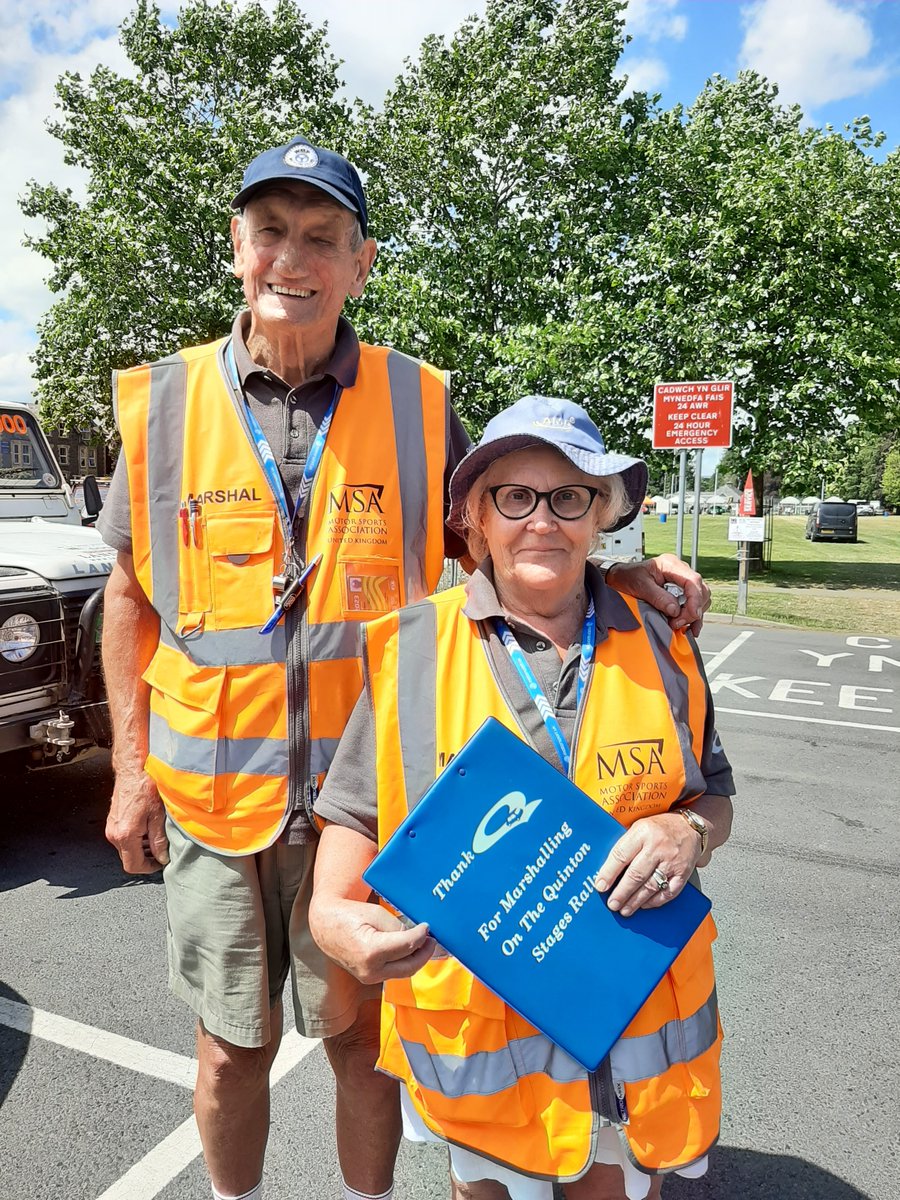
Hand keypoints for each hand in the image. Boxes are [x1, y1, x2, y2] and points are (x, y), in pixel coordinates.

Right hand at [105, 771, 168, 873]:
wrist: (133, 770)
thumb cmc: (146, 788)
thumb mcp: (158, 816)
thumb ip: (159, 841)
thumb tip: (162, 857)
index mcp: (125, 835)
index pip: (133, 865)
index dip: (148, 868)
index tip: (160, 863)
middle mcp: (114, 833)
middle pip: (128, 858)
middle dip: (145, 859)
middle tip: (161, 852)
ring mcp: (111, 827)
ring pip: (125, 849)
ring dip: (140, 849)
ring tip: (156, 839)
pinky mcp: (112, 822)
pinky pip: (123, 838)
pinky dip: (135, 839)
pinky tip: (147, 830)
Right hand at [309, 897, 436, 984]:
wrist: (325, 925)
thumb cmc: (349, 915)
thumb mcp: (376, 914)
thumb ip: (398, 927)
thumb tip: (416, 936)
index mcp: (371, 952)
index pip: (408, 946)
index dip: (422, 935)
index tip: (428, 927)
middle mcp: (370, 970)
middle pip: (410, 966)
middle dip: (424, 953)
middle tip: (432, 939)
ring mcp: (369, 977)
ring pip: (403, 972)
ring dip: (416, 959)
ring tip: (423, 943)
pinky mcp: (368, 978)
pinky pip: (393, 972)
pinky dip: (404, 962)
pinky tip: (409, 950)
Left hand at [593, 812, 701, 916]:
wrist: (690, 826)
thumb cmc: (659, 828)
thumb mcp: (638, 827)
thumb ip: (625, 845)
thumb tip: (606, 870)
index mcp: (642, 832)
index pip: (621, 855)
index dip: (609, 873)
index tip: (600, 886)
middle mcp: (657, 847)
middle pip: (636, 875)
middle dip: (622, 893)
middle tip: (612, 904)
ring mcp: (672, 861)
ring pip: (651, 886)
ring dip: (636, 901)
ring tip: (625, 909)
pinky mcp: (684, 872)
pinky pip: (669, 892)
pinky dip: (655, 901)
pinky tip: (644, 905)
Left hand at [606, 554, 710, 635]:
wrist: (620, 577)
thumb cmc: (628, 576)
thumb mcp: (640, 586)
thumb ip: (657, 597)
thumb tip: (675, 610)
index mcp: (671, 564)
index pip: (693, 581)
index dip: (695, 599)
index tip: (692, 614)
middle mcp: (680, 572)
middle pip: (700, 591)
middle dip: (692, 610)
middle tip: (677, 622)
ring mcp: (681, 582)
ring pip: (700, 599)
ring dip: (693, 614)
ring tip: (677, 624)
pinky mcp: (680, 593)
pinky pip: (693, 605)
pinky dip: (692, 617)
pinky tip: (688, 627)